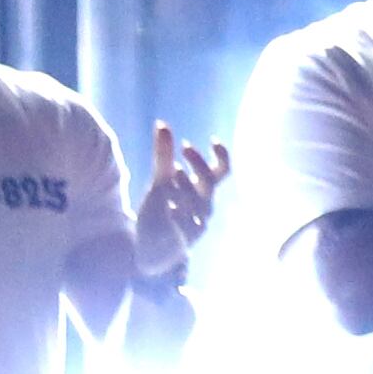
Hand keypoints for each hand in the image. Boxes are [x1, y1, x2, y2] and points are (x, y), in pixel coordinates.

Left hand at [132, 123, 230, 275]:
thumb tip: (162, 124)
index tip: (213, 140)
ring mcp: (195, 223)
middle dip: (200, 164)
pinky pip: (186, 225)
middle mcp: (204, 207)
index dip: (220, 157)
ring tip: (174, 173)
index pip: (220, 172)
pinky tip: (171, 206)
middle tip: (184, 147)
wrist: (151, 249)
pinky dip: (180, 214)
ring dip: (189, 186)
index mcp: (202, 192)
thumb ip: (164, 155)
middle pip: (210, 183)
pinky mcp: (183, 240)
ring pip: (200, 203)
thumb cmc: (163, 212)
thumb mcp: (162, 182)